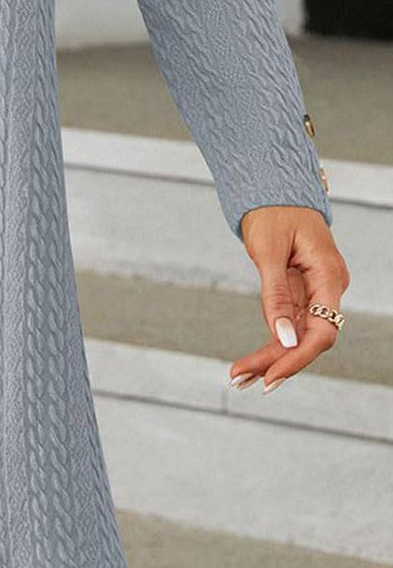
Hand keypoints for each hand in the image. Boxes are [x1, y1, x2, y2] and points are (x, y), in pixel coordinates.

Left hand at [230, 206, 350, 392]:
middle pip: (308, 338)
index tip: (270, 376)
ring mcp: (315, 291)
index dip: (298, 358)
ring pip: (296, 334)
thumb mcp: (269, 251)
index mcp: (329, 277)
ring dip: (269, 356)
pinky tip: (251, 361)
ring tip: (238, 377)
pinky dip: (270, 340)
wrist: (274, 186)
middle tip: (240, 381)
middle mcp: (327, 288)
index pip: (323, 332)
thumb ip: (276, 294)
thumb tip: (283, 338)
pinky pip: (288, 322)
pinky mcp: (300, 290)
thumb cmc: (272, 210)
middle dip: (276, 362)